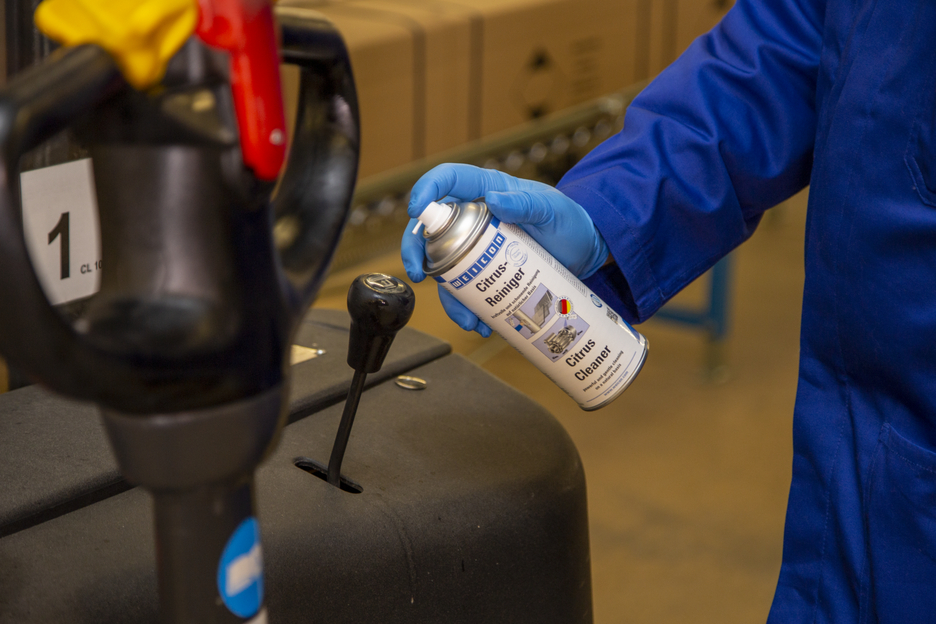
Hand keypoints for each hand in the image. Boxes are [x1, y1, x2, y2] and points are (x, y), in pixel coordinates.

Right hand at [401, 164, 608, 336]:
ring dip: (447, 295)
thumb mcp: (552, 210)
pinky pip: (464, 290)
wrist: (584, 253)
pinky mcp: (484, 271)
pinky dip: (466, 309)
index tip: (416, 210)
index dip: (427, 189)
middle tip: (418, 273)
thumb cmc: (569, 221)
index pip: (449, 179)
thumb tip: (494, 201)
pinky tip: (480, 323)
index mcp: (487, 190)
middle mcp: (474, 216)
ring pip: (443, 266)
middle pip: (430, 227)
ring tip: (468, 318)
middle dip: (416, 251)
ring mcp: (476, 246)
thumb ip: (527, 203)